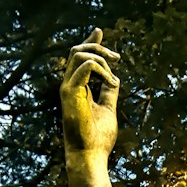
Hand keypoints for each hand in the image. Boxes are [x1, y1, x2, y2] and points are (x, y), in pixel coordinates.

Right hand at [61, 28, 119, 161]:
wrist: (90, 156)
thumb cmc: (98, 138)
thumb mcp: (108, 109)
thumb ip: (109, 92)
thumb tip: (116, 78)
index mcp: (77, 87)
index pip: (80, 57)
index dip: (90, 42)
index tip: (99, 31)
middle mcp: (69, 84)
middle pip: (78, 50)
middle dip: (99, 47)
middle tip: (118, 57)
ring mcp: (68, 87)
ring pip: (79, 54)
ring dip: (100, 58)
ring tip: (113, 76)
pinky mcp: (71, 92)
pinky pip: (85, 66)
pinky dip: (100, 69)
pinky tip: (111, 82)